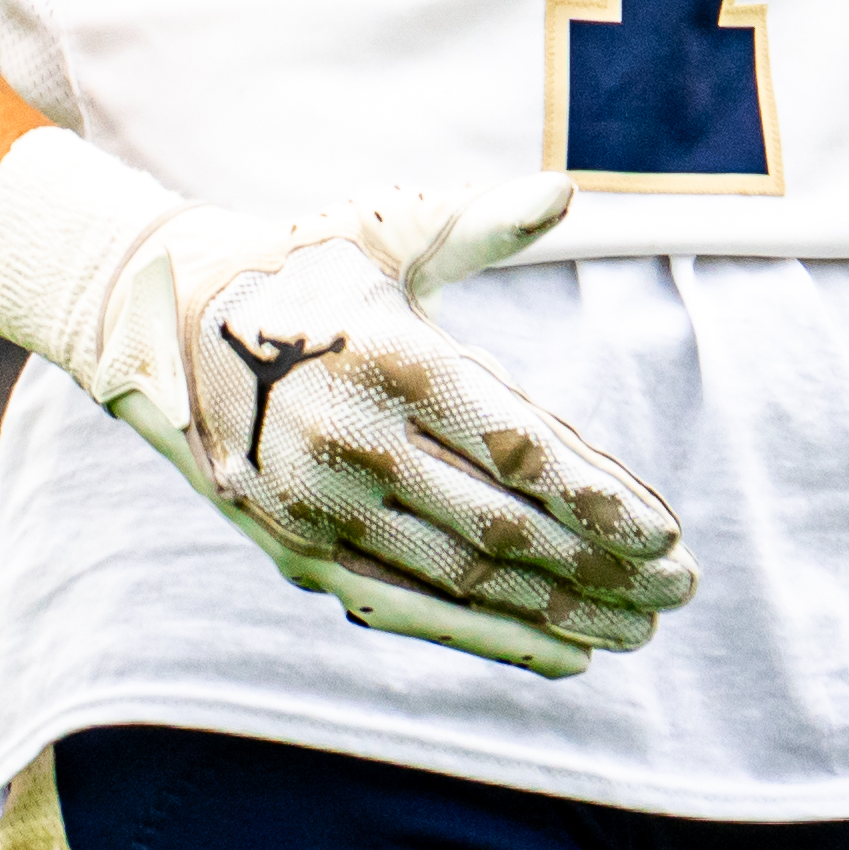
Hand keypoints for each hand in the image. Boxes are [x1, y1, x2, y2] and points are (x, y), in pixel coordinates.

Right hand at [53, 175, 695, 677]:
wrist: (166, 327)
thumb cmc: (307, 271)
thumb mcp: (387, 232)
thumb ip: (483, 223)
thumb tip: (568, 190)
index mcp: (389, 358)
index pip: (515, 445)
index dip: (598, 498)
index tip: (669, 534)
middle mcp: (354, 441)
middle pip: (502, 526)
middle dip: (602, 566)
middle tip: (682, 589)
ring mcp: (322, 508)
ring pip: (462, 580)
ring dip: (559, 613)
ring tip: (639, 632)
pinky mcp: (300, 554)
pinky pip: (409, 614)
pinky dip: (490, 642)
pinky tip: (563, 659)